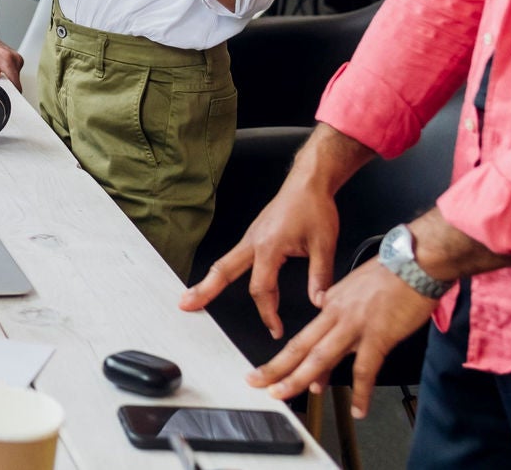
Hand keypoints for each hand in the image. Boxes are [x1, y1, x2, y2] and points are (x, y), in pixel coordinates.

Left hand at [0, 28, 22, 87]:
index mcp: (4, 57)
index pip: (15, 87)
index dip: (6, 96)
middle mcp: (12, 57)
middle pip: (15, 86)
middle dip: (4, 90)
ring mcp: (14, 58)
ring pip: (14, 82)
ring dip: (3, 84)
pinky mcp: (12, 59)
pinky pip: (12, 75)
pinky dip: (4, 78)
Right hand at [180, 176, 341, 337]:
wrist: (308, 181)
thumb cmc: (314, 207)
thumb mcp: (324, 244)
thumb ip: (320, 276)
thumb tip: (319, 303)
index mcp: (269, 246)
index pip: (262, 289)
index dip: (268, 312)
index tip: (275, 328)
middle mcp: (253, 241)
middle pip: (223, 271)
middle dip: (205, 289)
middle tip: (186, 304)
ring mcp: (251, 237)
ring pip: (225, 263)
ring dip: (210, 281)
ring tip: (195, 295)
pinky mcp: (254, 235)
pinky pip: (235, 257)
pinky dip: (224, 271)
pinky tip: (223, 279)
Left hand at [246, 257, 440, 416]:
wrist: (414, 261)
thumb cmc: (391, 270)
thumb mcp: (353, 283)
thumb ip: (339, 302)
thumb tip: (327, 312)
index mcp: (331, 302)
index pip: (304, 336)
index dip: (287, 357)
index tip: (276, 371)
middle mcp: (337, 315)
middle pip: (300, 346)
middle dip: (276, 368)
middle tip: (259, 383)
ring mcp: (355, 326)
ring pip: (320, 357)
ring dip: (299, 379)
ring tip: (286, 395)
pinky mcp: (378, 336)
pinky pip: (365, 369)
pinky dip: (360, 392)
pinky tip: (358, 409)